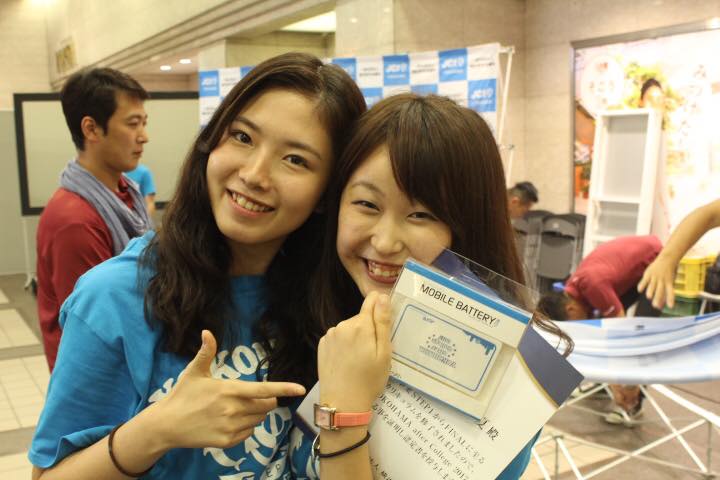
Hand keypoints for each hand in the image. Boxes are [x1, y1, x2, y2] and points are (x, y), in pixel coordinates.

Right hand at [154, 330, 305, 449]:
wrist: (166, 425)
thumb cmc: (182, 395)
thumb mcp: (194, 372)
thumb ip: (206, 352)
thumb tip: (207, 331)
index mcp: (229, 390)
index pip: (263, 390)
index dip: (284, 388)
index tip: (301, 388)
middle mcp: (233, 409)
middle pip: (266, 405)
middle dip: (265, 400)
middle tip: (249, 397)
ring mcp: (230, 427)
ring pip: (259, 419)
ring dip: (255, 413)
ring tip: (235, 408)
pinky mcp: (227, 441)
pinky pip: (249, 432)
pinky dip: (246, 426)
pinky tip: (230, 421)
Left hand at [318, 292, 391, 411]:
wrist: (343, 403)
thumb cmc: (369, 380)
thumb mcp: (384, 353)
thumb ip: (383, 322)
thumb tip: (382, 296)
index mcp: (361, 325)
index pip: (371, 301)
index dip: (380, 307)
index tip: (384, 322)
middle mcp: (342, 326)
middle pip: (361, 318)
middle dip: (369, 329)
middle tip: (374, 353)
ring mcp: (330, 335)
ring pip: (349, 328)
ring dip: (356, 337)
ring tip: (360, 360)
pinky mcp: (322, 345)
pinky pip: (338, 338)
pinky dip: (344, 345)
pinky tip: (347, 361)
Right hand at [638, 255, 677, 308]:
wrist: (667, 259)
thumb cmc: (669, 272)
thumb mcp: (671, 280)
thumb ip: (667, 289)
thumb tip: (663, 302)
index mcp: (669, 282)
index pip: (670, 292)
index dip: (670, 299)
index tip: (670, 307)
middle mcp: (662, 280)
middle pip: (660, 291)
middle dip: (658, 299)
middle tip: (656, 306)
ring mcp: (655, 277)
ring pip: (652, 285)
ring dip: (650, 291)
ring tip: (649, 297)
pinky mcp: (648, 273)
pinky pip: (644, 280)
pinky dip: (642, 285)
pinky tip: (640, 291)